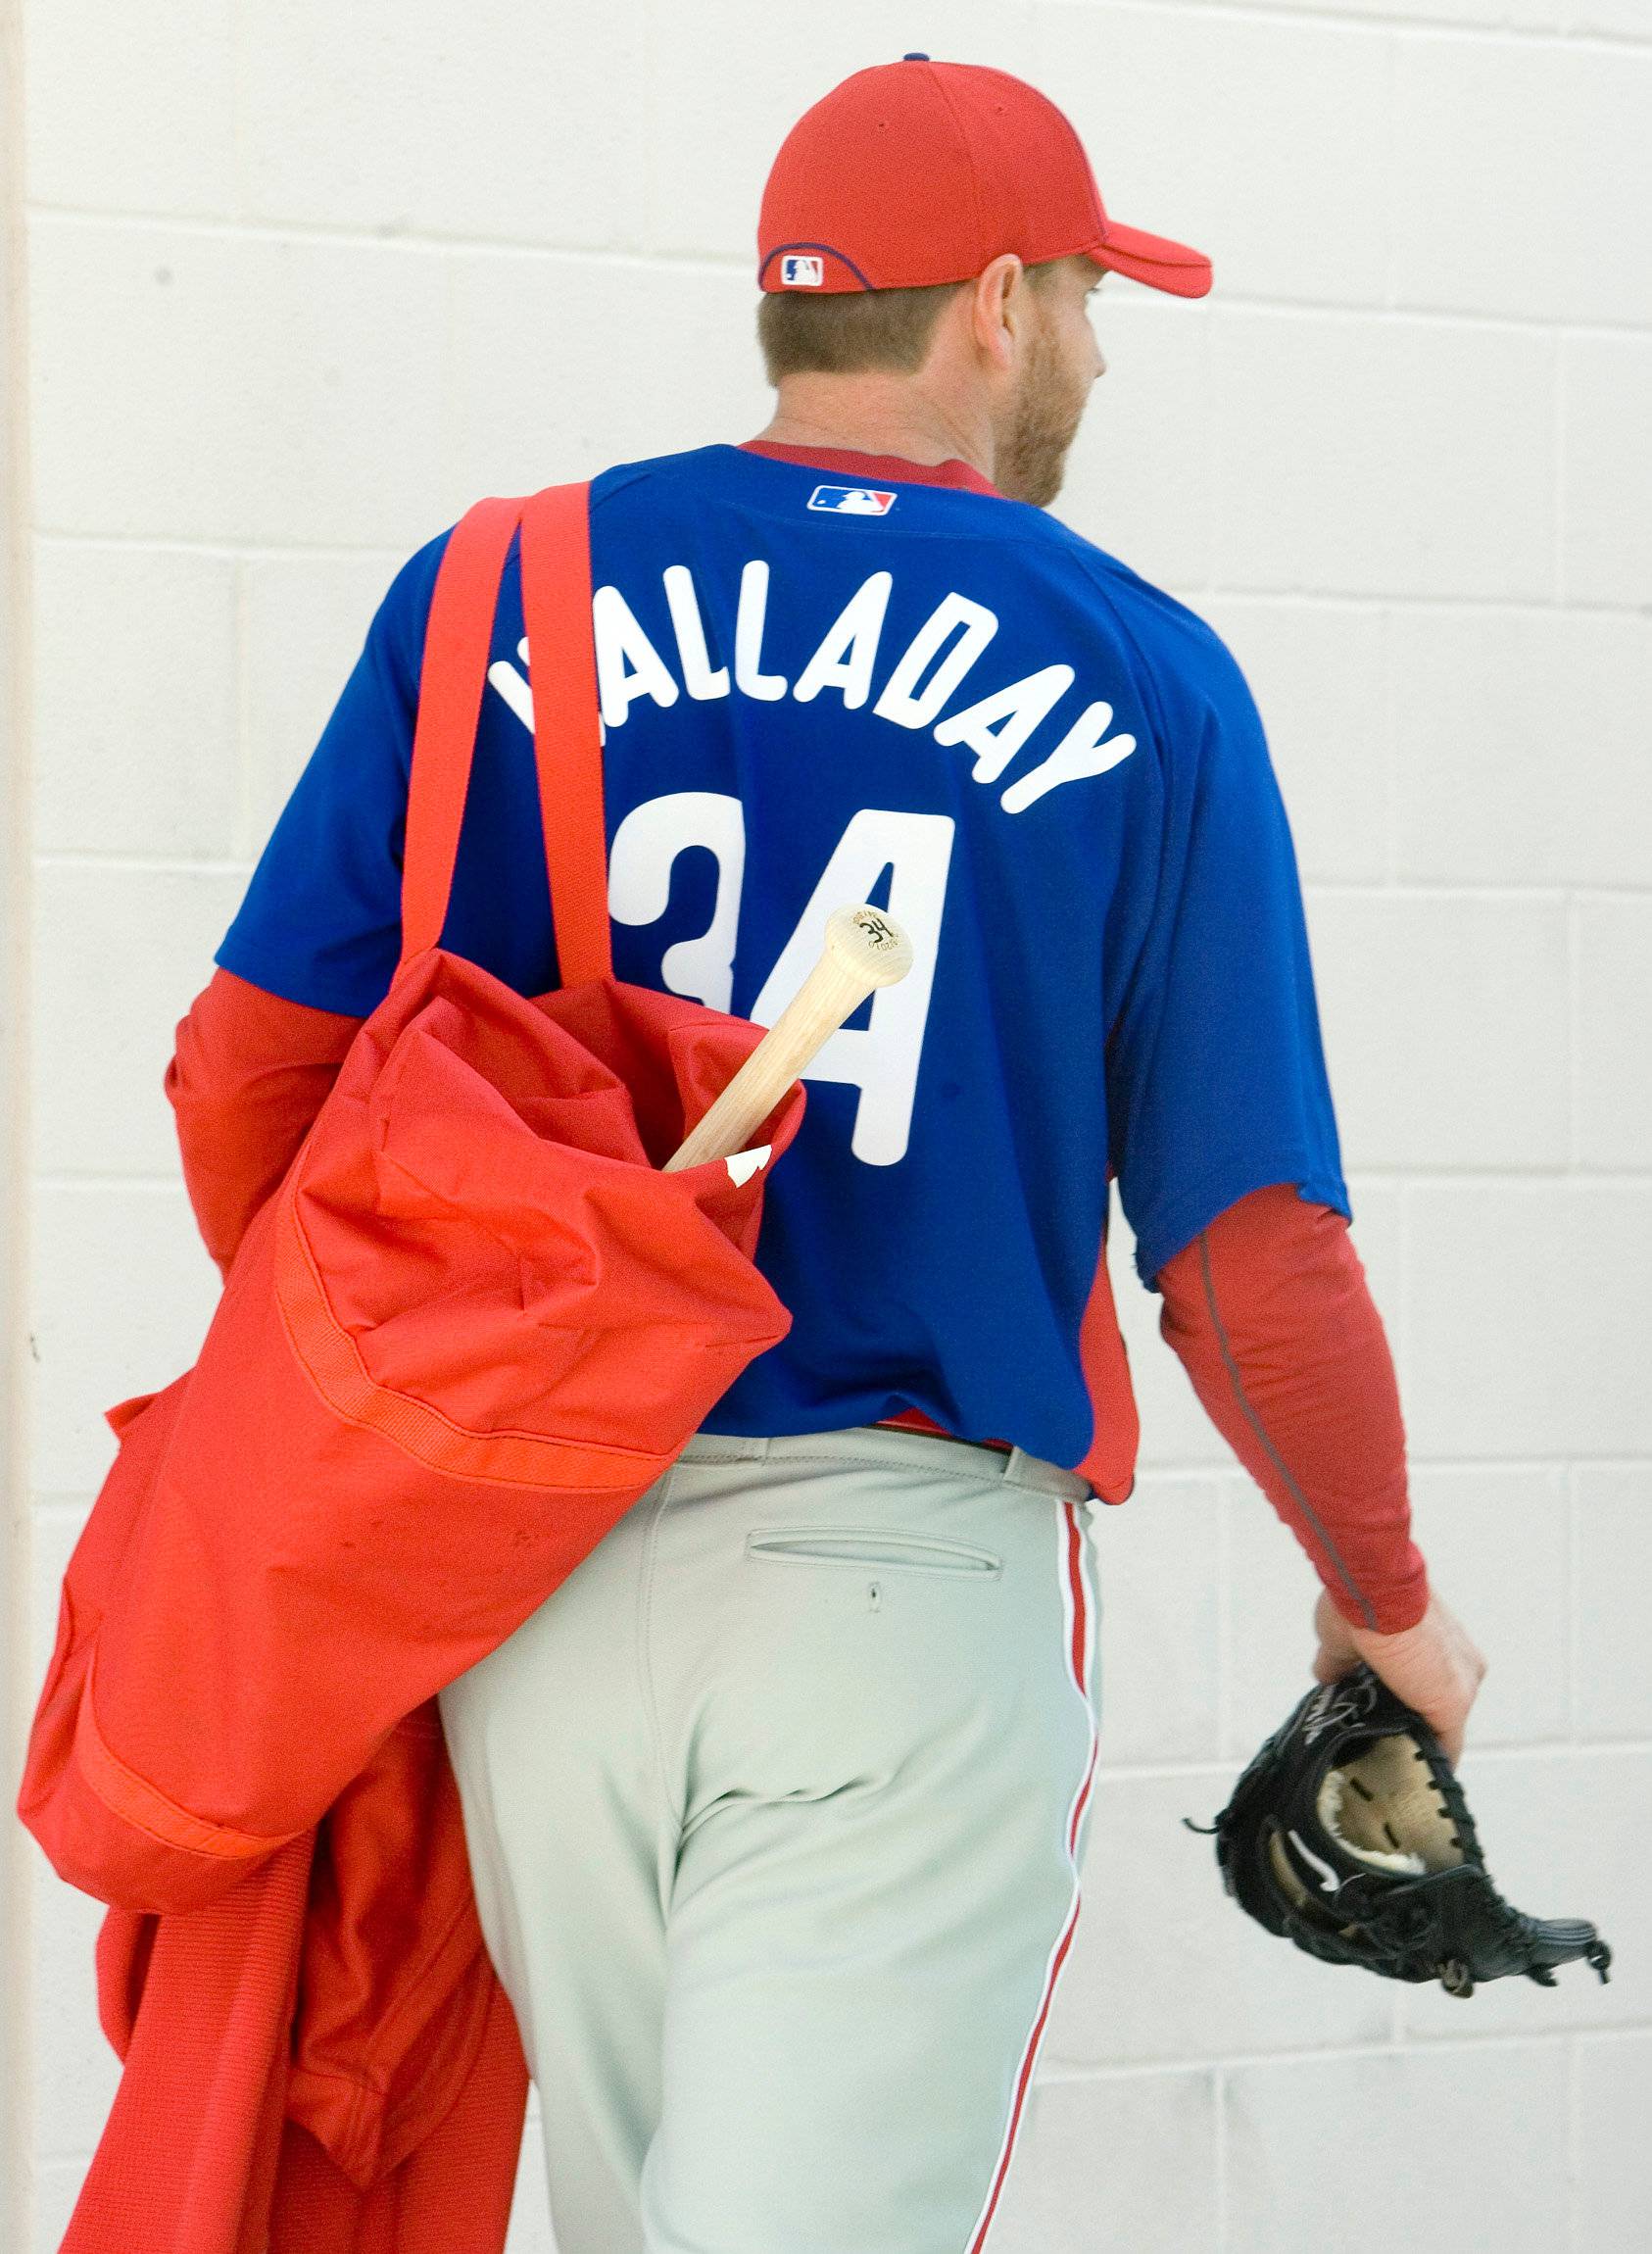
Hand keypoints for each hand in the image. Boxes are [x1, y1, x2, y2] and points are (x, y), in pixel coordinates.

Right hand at [1311, 1586, 1486, 1766]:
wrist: (1374, 1590)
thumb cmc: (1363, 1598)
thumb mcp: (1342, 1635)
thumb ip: (1339, 1661)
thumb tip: (1326, 1675)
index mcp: (1439, 1643)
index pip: (1428, 1684)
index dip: (1408, 1703)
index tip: (1388, 1719)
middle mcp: (1461, 1664)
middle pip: (1439, 1708)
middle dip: (1413, 1724)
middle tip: (1384, 1743)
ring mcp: (1462, 1684)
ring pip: (1443, 1728)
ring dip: (1419, 1744)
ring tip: (1392, 1766)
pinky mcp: (1453, 1704)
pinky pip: (1445, 1747)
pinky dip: (1427, 1763)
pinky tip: (1409, 1780)